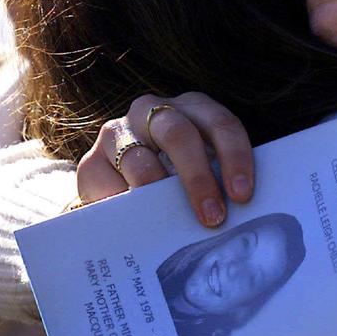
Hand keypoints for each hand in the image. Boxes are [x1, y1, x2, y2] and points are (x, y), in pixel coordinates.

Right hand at [76, 93, 254, 226]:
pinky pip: (109, 184)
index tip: (242, 195)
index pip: (220, 124)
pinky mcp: (92, 161)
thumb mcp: (203, 169)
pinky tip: (138, 226)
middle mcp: (153, 110)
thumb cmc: (177, 178)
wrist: (123, 186)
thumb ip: (221, 180)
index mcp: (193, 108)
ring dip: (159, 195)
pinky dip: (125, 205)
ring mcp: (119, 132)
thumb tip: (244, 214)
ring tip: (173, 227)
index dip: (235, 157)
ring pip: (141, 161)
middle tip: (213, 217)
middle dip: (198, 178)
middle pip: (179, 135)